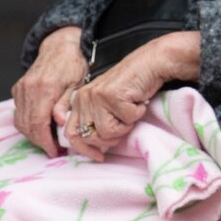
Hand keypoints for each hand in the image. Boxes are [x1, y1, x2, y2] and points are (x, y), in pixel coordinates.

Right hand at [13, 26, 88, 156]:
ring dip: (32, 134)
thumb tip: (58, 122)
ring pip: (19, 121)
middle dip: (39, 141)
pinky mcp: (18, 88)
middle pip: (26, 125)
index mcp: (45, 88)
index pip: (38, 123)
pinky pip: (18, 112)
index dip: (45, 141)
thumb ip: (65, 103)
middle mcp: (28, 88)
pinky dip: (27, 123)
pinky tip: (41, 127)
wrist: (61, 45)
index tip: (54, 151)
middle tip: (53, 149)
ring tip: (48, 141)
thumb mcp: (77, 85)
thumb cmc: (74, 65)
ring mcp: (21, 88)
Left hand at [58, 31, 200, 160]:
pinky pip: (126, 122)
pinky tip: (137, 102)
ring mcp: (97, 96)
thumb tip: (94, 147)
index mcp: (79, 100)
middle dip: (111, 138)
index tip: (99, 156)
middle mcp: (84, 97)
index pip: (71, 133)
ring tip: (131, 110)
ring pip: (108, 132)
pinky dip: (137, 115)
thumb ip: (95, 119)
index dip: (84, 149)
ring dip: (125, 126)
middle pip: (91, 137)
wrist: (149, 64)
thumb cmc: (131, 85)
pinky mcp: (112, 96)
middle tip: (124, 126)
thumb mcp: (106, 103)